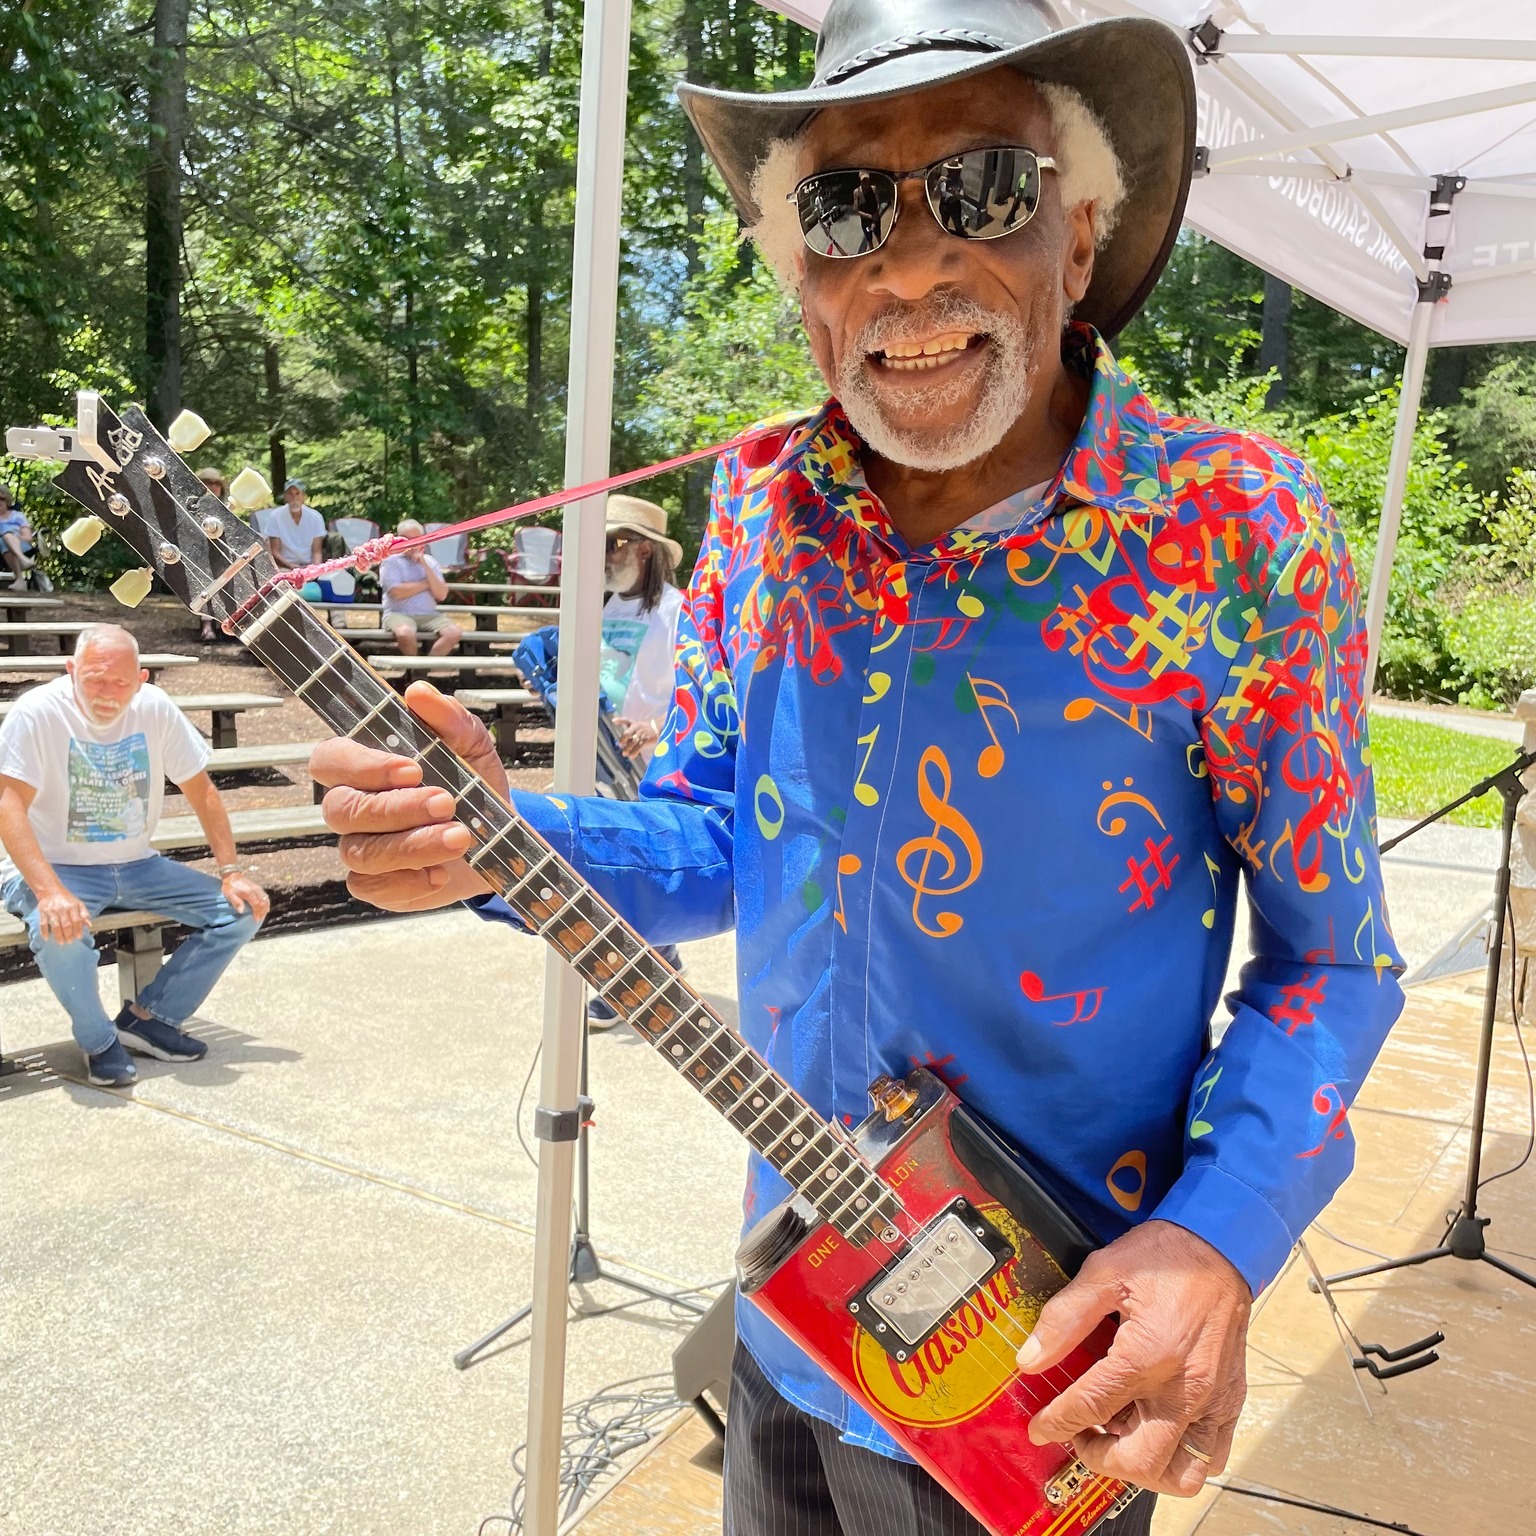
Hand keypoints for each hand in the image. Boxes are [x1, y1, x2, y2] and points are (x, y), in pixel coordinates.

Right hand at [35, 888, 91, 945]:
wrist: (51, 890)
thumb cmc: (66, 899)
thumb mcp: (78, 904)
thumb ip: (84, 914)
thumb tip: (89, 925)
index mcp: (72, 906)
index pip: (77, 920)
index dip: (78, 929)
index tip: (79, 937)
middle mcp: (62, 909)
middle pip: (66, 924)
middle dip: (68, 935)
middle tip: (69, 942)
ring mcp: (52, 911)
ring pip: (55, 925)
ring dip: (58, 935)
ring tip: (61, 942)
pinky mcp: (43, 912)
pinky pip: (43, 923)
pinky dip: (44, 932)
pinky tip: (46, 938)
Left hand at [222, 872, 270, 922]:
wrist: (232, 876)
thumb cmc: (230, 886)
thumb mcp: (229, 894)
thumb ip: (236, 902)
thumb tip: (241, 911)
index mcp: (249, 893)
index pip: (256, 904)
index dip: (257, 912)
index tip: (256, 919)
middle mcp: (256, 890)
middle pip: (263, 902)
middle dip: (262, 912)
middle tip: (259, 919)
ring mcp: (258, 888)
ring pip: (266, 899)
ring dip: (265, 908)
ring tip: (262, 915)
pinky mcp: (258, 888)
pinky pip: (265, 896)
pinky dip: (267, 903)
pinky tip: (266, 908)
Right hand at [309, 681, 505, 910]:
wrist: (500, 837)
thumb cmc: (472, 784)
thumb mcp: (472, 747)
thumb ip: (449, 720)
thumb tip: (418, 694)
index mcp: (363, 766)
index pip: (330, 760)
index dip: (362, 766)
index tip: (412, 769)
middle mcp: (352, 807)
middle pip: (343, 809)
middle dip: (396, 808)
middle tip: (446, 802)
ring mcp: (360, 848)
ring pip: (360, 852)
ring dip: (412, 845)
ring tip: (460, 837)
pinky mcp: (377, 883)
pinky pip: (372, 887)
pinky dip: (408, 882)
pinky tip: (440, 873)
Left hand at [614, 717, 657, 759]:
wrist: (657, 728)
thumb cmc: (643, 727)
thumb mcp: (634, 723)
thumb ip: (623, 722)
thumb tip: (613, 721)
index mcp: (634, 724)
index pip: (626, 721)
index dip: (620, 722)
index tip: (616, 729)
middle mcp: (637, 728)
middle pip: (628, 733)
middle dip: (623, 740)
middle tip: (621, 745)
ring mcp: (642, 734)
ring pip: (633, 741)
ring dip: (628, 748)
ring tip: (624, 754)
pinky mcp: (646, 740)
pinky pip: (639, 747)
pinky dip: (634, 752)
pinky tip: (631, 756)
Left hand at [1018, 1220, 1250, 1496]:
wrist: (1221, 1245)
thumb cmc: (1164, 1257)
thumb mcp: (1103, 1273)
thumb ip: (1063, 1318)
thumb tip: (1030, 1358)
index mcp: (1147, 1355)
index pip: (1091, 1408)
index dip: (1057, 1424)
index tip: (1040, 1429)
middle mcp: (1184, 1388)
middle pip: (1139, 1459)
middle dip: (1099, 1457)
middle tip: (1079, 1434)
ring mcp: (1212, 1400)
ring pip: (1181, 1472)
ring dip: (1144, 1466)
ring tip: (1118, 1435)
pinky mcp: (1231, 1400)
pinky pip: (1213, 1455)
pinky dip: (1181, 1456)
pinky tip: (1156, 1428)